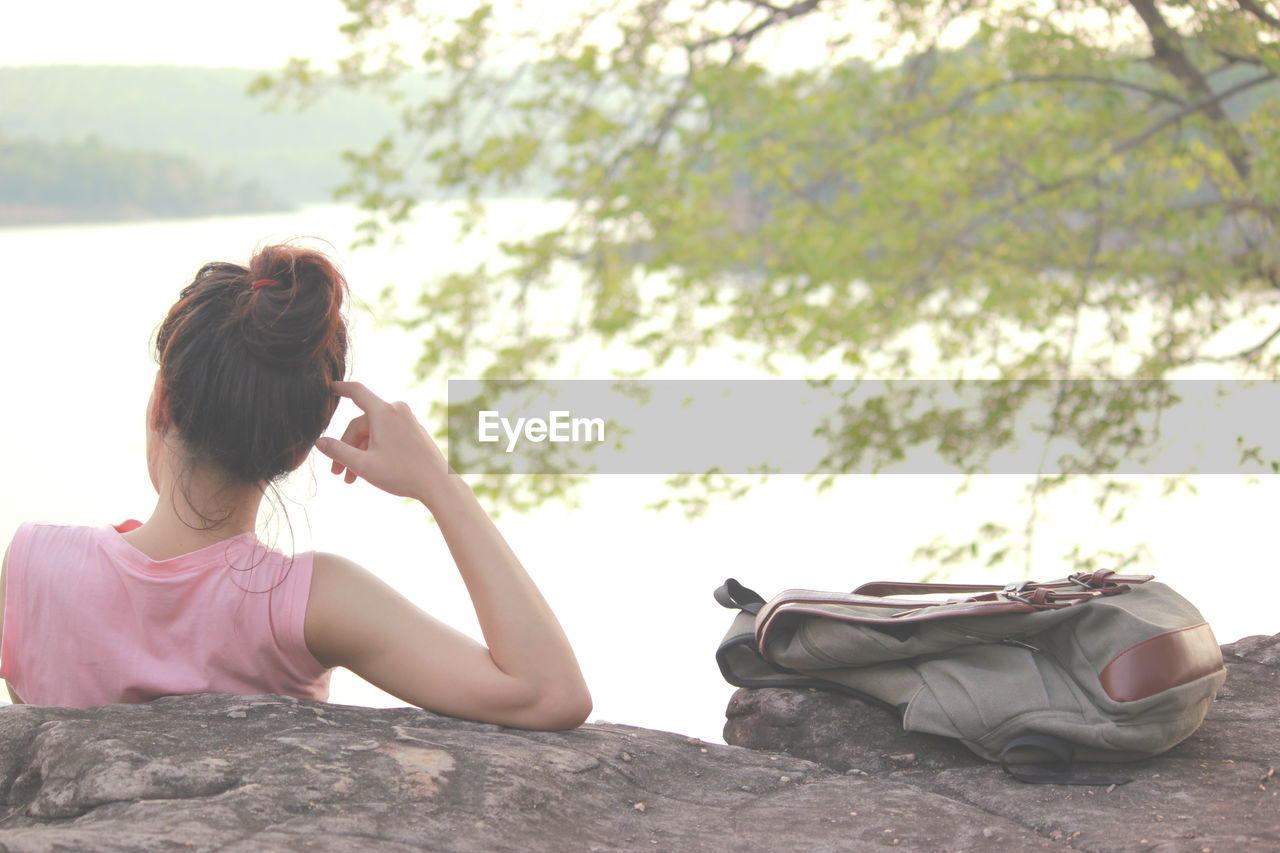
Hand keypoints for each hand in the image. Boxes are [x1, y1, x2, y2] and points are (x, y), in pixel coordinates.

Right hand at [315, 381, 450, 503]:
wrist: (438, 484)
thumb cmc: (401, 474)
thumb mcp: (363, 465)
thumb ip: (338, 452)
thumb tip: (319, 442)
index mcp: (384, 412)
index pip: (356, 392)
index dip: (339, 388)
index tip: (328, 387)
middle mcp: (397, 411)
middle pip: (361, 424)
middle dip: (347, 448)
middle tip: (337, 474)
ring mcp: (408, 421)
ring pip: (374, 433)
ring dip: (360, 453)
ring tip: (351, 479)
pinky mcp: (414, 432)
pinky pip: (388, 436)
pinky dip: (375, 451)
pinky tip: (369, 472)